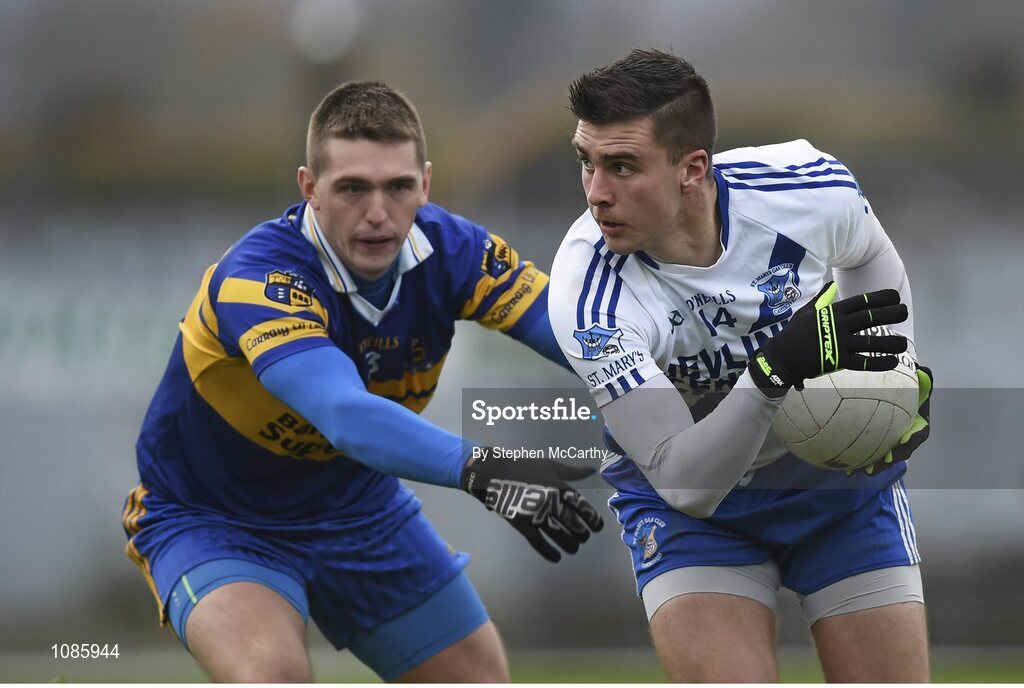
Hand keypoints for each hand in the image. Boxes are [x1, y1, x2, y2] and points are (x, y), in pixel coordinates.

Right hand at [461, 448, 603, 561]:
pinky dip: (549, 552)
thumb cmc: (525, 467)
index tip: (597, 527)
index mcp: (559, 487)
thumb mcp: (551, 465)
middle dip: (582, 533)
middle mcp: (550, 502)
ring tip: (574, 548)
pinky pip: (538, 543)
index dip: (593, 519)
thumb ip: (573, 472)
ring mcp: (535, 514)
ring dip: (570, 545)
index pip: (582, 507)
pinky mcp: (522, 524)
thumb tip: (592, 470)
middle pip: (573, 523)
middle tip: (584, 537)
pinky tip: (557, 557)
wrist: (494, 472)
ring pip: (559, 535)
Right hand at [748, 282, 908, 393]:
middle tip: (904, 312)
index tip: (895, 297)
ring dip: (891, 343)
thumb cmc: (794, 332)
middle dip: (892, 314)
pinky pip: (865, 363)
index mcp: (833, 312)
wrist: (782, 356)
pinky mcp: (839, 361)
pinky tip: (892, 361)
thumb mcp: (806, 311)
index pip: (863, 301)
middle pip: (872, 318)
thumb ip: (822, 298)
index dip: (882, 298)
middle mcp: (840, 326)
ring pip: (872, 343)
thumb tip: (831, 285)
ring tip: (902, 343)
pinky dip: (880, 363)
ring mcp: (840, 344)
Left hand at [848, 364, 932, 475]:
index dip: (910, 441)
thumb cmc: (910, 385)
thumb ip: (923, 378)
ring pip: (882, 456)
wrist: (902, 389)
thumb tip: (923, 372)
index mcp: (919, 424)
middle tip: (875, 467)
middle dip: (887, 461)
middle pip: (899, 452)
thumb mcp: (920, 379)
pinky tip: (842, 464)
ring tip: (854, 472)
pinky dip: (856, 458)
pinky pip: (869, 450)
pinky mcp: (879, 441)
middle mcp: (907, 436)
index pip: (918, 435)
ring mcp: (893, 440)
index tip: (901, 445)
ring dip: (869, 465)